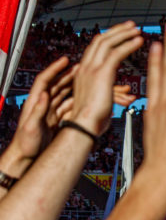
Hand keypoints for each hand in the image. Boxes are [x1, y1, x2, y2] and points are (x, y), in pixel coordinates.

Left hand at [4, 57, 74, 171]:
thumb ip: (37, 110)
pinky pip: (68, 105)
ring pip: (65, 93)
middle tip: (81, 67)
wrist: (26, 159)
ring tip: (86, 79)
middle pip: (57, 84)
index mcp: (34, 103)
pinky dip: (77, 100)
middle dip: (69, 74)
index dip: (54, 68)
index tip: (64, 60)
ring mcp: (50, 111)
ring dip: (75, 86)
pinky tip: (85, 97)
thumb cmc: (25, 145)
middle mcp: (42, 104)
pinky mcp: (56, 119)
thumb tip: (44, 94)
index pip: (44, 80)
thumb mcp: (30, 127)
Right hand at [69, 21, 142, 135]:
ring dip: (124, 34)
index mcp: (83, 73)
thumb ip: (114, 95)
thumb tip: (129, 97)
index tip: (121, 33)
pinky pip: (116, 53)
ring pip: (108, 42)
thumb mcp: (102, 102)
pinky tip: (140, 41)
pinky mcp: (101, 73)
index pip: (95, 48)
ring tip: (137, 30)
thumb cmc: (93, 121)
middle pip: (100, 40)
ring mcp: (91, 69)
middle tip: (131, 25)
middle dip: (117, 31)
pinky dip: (129, 45)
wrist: (83, 127)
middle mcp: (85, 67)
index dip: (109, 38)